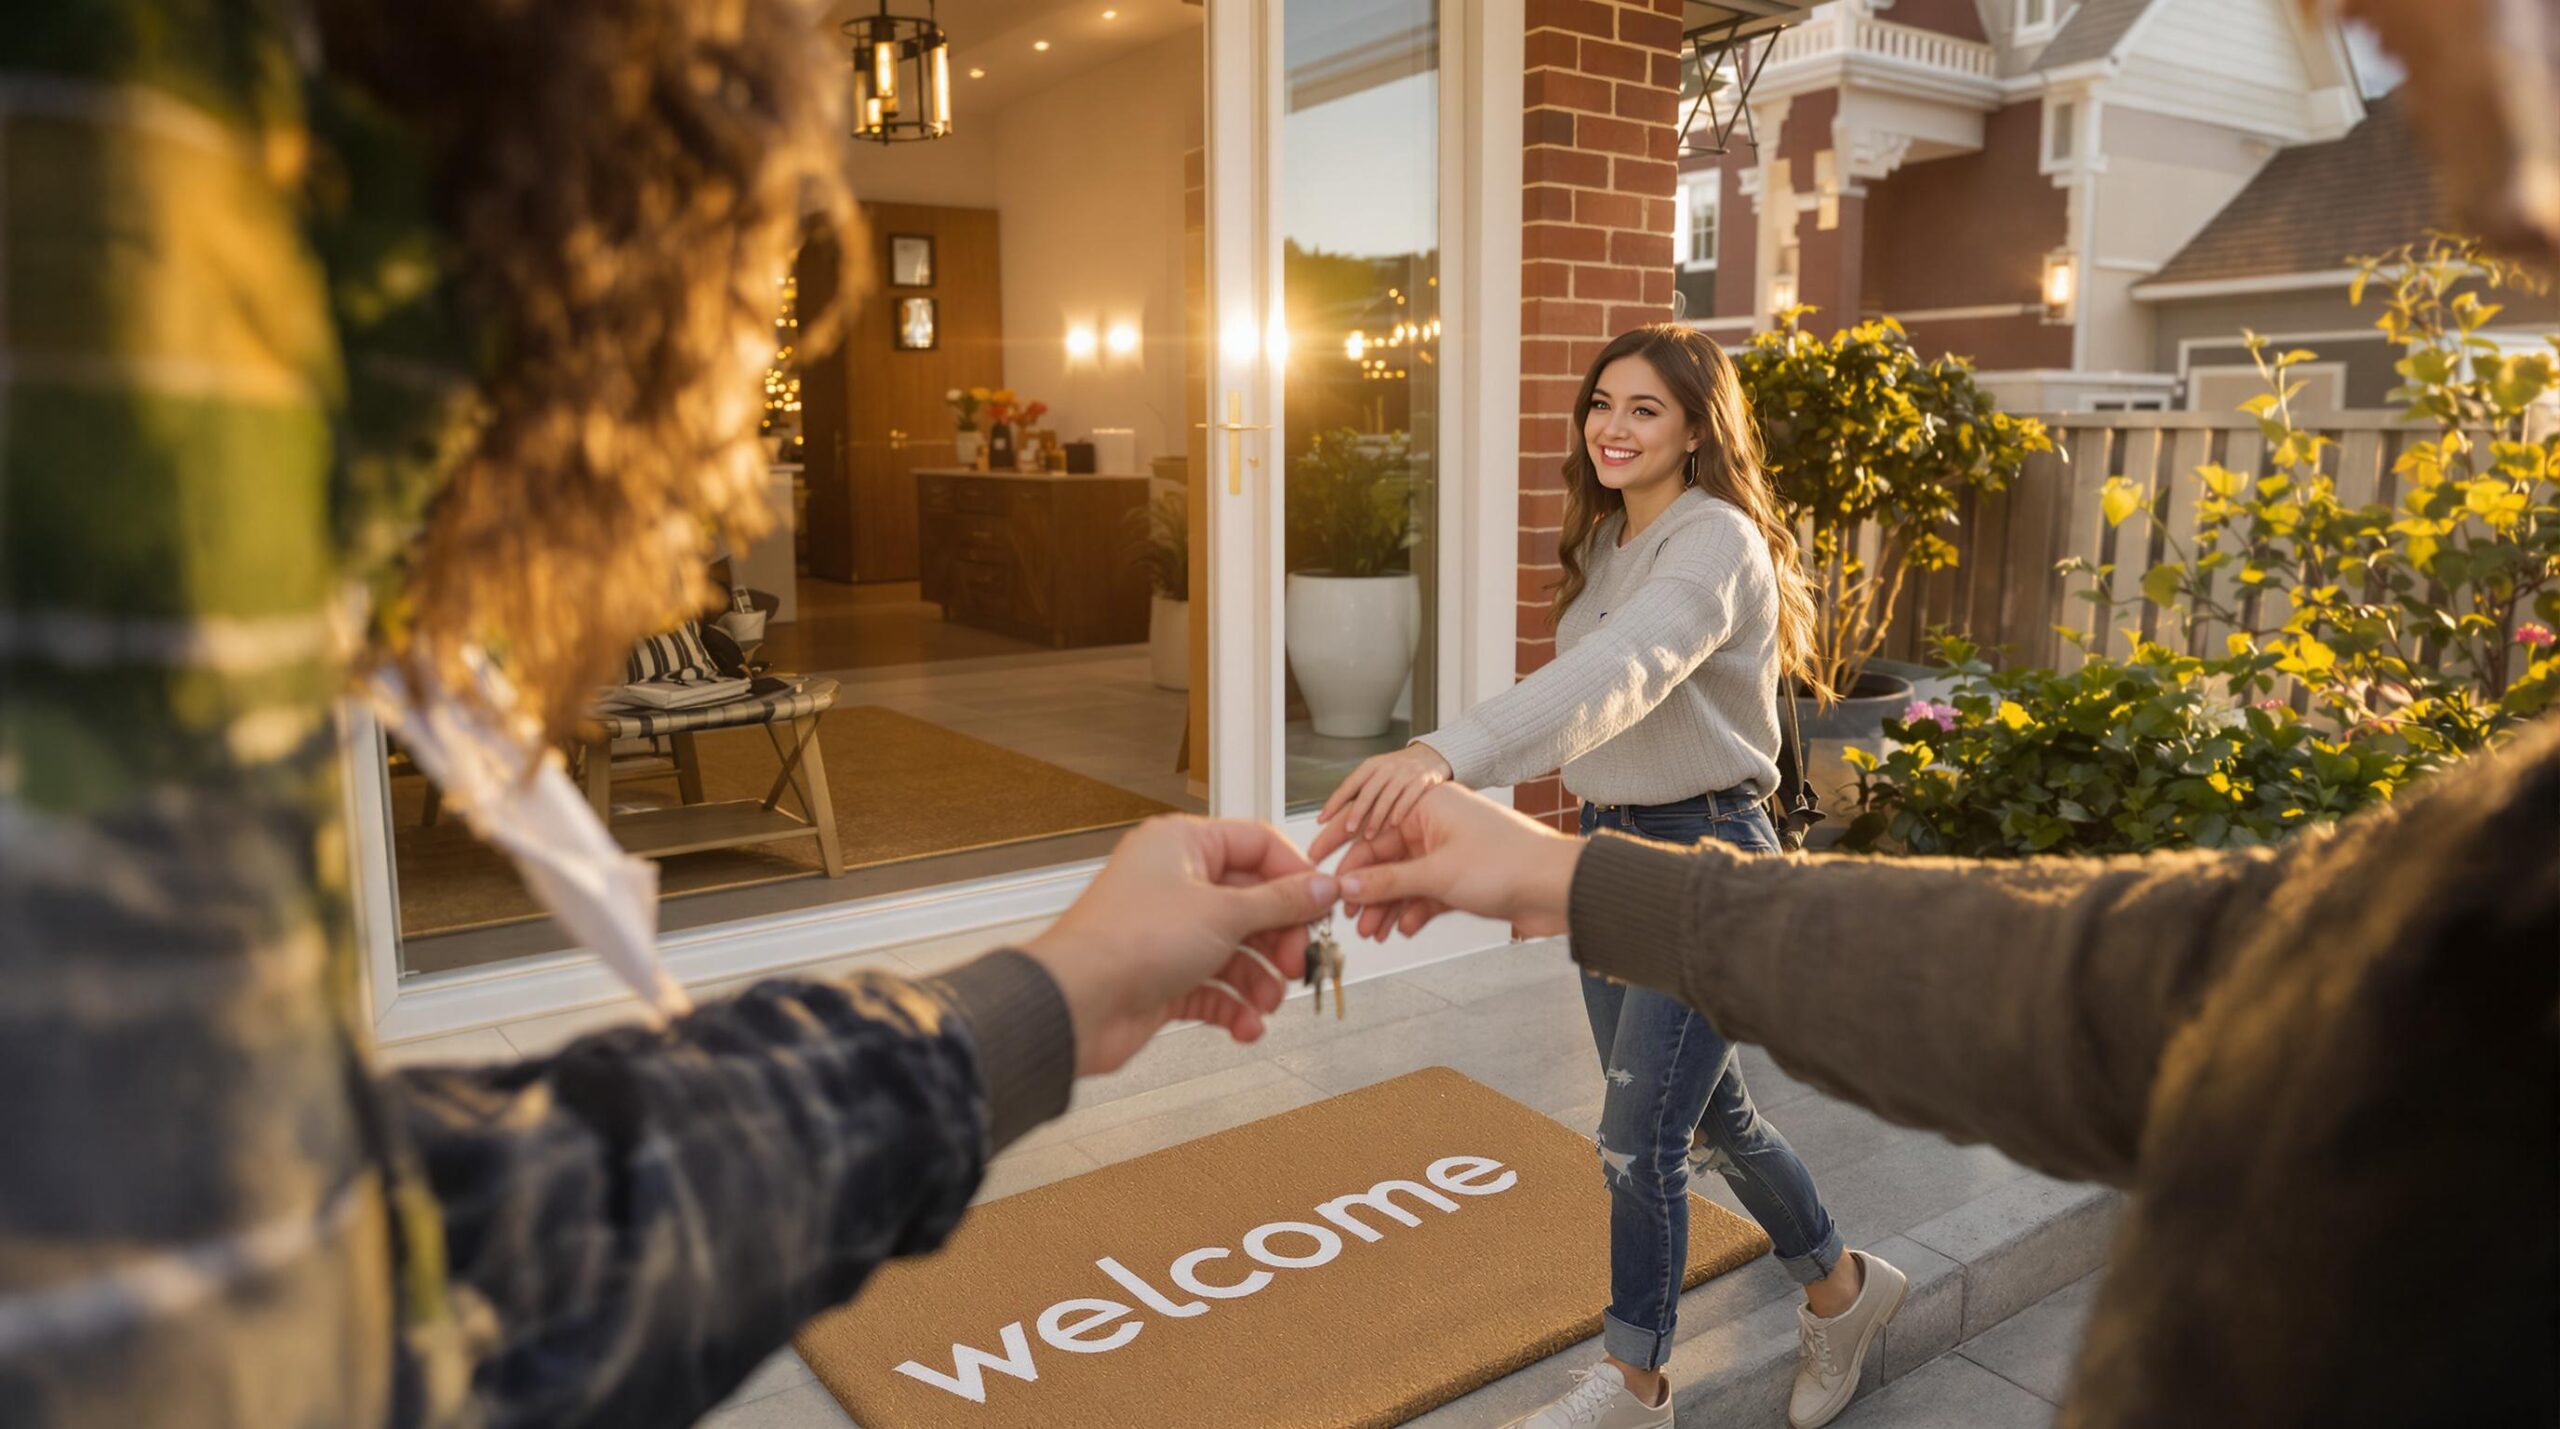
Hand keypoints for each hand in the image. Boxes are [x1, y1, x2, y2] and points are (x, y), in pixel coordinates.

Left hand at [1024, 816, 1335, 1074]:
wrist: (1077, 1004)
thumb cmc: (1129, 942)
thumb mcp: (1223, 913)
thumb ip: (1280, 902)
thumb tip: (1321, 887)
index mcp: (1183, 845)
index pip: (1257, 845)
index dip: (1295, 876)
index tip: (1323, 906)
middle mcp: (1175, 883)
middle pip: (1252, 903)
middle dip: (1279, 940)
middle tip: (1297, 964)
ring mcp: (1170, 931)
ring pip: (1237, 951)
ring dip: (1260, 981)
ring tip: (1268, 1003)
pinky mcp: (1165, 976)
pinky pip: (1215, 988)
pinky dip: (1235, 1008)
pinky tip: (1246, 1026)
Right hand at [1313, 785, 1582, 942]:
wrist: (1561, 889)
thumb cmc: (1509, 864)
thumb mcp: (1437, 874)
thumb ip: (1387, 881)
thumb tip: (1346, 885)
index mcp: (1427, 806)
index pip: (1371, 830)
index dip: (1343, 858)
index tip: (1320, 879)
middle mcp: (1435, 826)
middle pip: (1385, 859)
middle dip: (1366, 891)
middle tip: (1350, 918)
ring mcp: (1449, 854)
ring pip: (1404, 881)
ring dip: (1387, 907)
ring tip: (1373, 933)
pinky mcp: (1463, 879)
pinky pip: (1425, 894)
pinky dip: (1413, 911)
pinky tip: (1404, 929)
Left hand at [1317, 742, 1455, 841]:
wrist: (1432, 755)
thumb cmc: (1399, 770)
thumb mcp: (1378, 773)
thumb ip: (1361, 790)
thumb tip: (1334, 814)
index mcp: (1371, 766)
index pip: (1349, 784)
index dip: (1334, 802)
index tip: (1322, 819)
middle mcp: (1387, 767)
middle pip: (1368, 791)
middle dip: (1357, 812)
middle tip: (1348, 830)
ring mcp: (1405, 773)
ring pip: (1387, 796)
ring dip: (1377, 817)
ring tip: (1369, 835)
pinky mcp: (1423, 779)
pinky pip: (1409, 796)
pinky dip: (1400, 811)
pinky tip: (1393, 824)